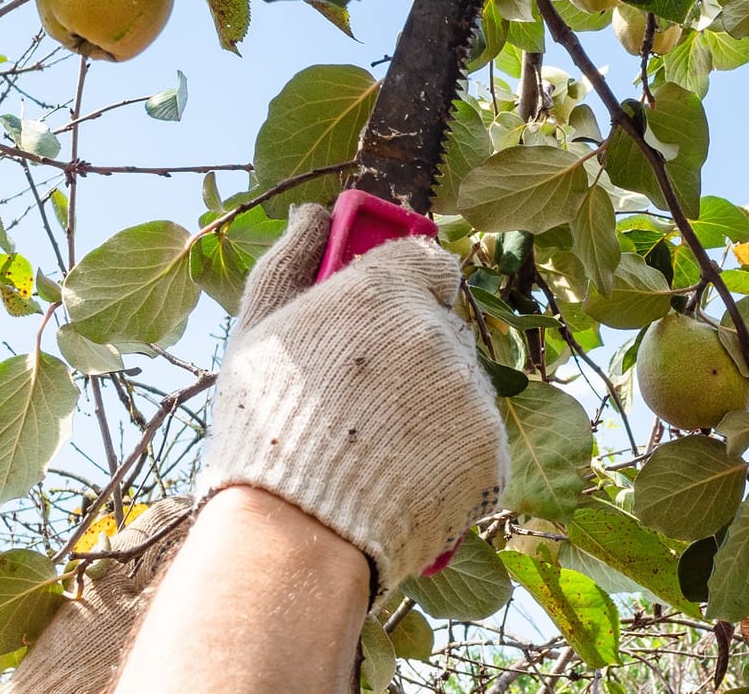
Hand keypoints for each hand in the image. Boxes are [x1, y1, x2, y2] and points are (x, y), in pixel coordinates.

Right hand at [197, 203, 508, 601]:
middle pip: (440, 325)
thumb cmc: (264, 428)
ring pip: (459, 383)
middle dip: (411, 349)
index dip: (408, 281)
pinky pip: (474, 437)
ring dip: (430, 404)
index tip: (385, 306)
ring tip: (374, 447)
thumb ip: (292, 260)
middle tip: (361, 396)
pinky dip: (448, 453)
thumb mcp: (258, 332)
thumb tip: (316, 214)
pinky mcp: (490, 448)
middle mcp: (435, 331)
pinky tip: (401, 475)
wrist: (297, 533)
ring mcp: (469, 392)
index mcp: (381, 292)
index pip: (427, 258)